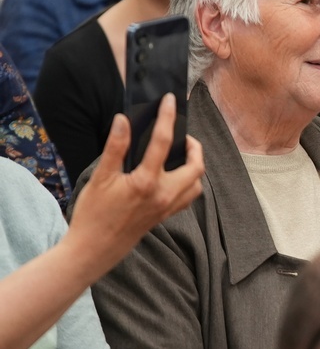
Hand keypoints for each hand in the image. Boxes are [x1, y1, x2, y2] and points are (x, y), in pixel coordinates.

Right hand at [64, 95, 204, 272]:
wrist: (95, 248)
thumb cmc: (94, 213)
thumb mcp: (100, 177)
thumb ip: (115, 147)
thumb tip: (123, 120)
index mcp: (147, 181)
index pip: (163, 142)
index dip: (167, 117)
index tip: (169, 101)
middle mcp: (165, 194)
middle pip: (196, 166)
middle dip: (195, 147)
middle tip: (183, 135)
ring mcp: (168, 207)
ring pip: (196, 184)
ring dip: (195, 167)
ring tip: (182, 154)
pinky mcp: (166, 216)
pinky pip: (188, 197)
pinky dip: (189, 183)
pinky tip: (176, 176)